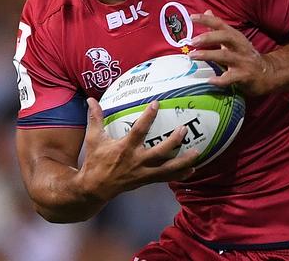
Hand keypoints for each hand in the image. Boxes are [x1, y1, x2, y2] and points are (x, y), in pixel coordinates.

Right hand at [77, 98, 197, 201]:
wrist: (94, 188)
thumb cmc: (95, 161)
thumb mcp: (93, 138)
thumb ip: (95, 118)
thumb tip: (91, 99)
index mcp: (124, 149)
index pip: (138, 131)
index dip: (148, 117)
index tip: (157, 103)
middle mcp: (137, 161)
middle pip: (160, 152)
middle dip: (173, 141)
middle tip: (184, 129)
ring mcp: (143, 173)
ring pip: (167, 169)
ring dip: (183, 161)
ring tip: (197, 152)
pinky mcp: (147, 180)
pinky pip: (166, 178)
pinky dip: (180, 174)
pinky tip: (192, 169)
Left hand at [189, 10, 273, 95]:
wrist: (268, 74)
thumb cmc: (246, 56)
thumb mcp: (234, 40)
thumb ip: (219, 28)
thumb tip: (207, 12)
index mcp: (236, 37)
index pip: (221, 24)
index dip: (207, 19)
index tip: (192, 17)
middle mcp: (240, 47)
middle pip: (226, 37)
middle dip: (209, 37)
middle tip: (192, 41)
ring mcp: (243, 61)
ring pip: (226, 56)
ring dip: (208, 55)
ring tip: (193, 56)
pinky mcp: (245, 77)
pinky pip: (231, 78)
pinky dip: (220, 80)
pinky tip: (209, 80)